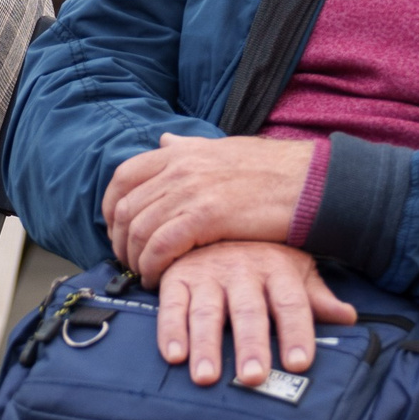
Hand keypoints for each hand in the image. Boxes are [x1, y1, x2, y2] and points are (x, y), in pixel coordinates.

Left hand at [103, 132, 312, 281]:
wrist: (307, 181)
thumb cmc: (270, 170)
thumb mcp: (221, 149)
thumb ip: (188, 148)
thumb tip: (165, 140)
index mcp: (180, 152)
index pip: (123, 177)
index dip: (111, 208)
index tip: (116, 231)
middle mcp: (179, 167)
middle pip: (127, 207)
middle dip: (120, 240)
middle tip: (128, 261)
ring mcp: (190, 190)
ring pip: (140, 230)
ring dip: (135, 259)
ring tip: (145, 275)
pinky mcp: (206, 215)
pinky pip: (161, 245)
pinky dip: (153, 266)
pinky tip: (159, 278)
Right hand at [155, 241, 355, 386]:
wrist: (213, 218)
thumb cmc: (261, 257)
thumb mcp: (294, 270)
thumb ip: (316, 297)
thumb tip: (348, 317)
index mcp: (277, 267)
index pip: (291, 303)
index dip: (296, 332)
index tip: (300, 363)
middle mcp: (241, 269)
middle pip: (248, 310)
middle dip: (250, 344)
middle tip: (253, 377)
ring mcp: (206, 272)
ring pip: (207, 312)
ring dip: (205, 345)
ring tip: (206, 378)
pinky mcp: (176, 277)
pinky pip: (171, 305)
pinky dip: (170, 331)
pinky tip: (173, 356)